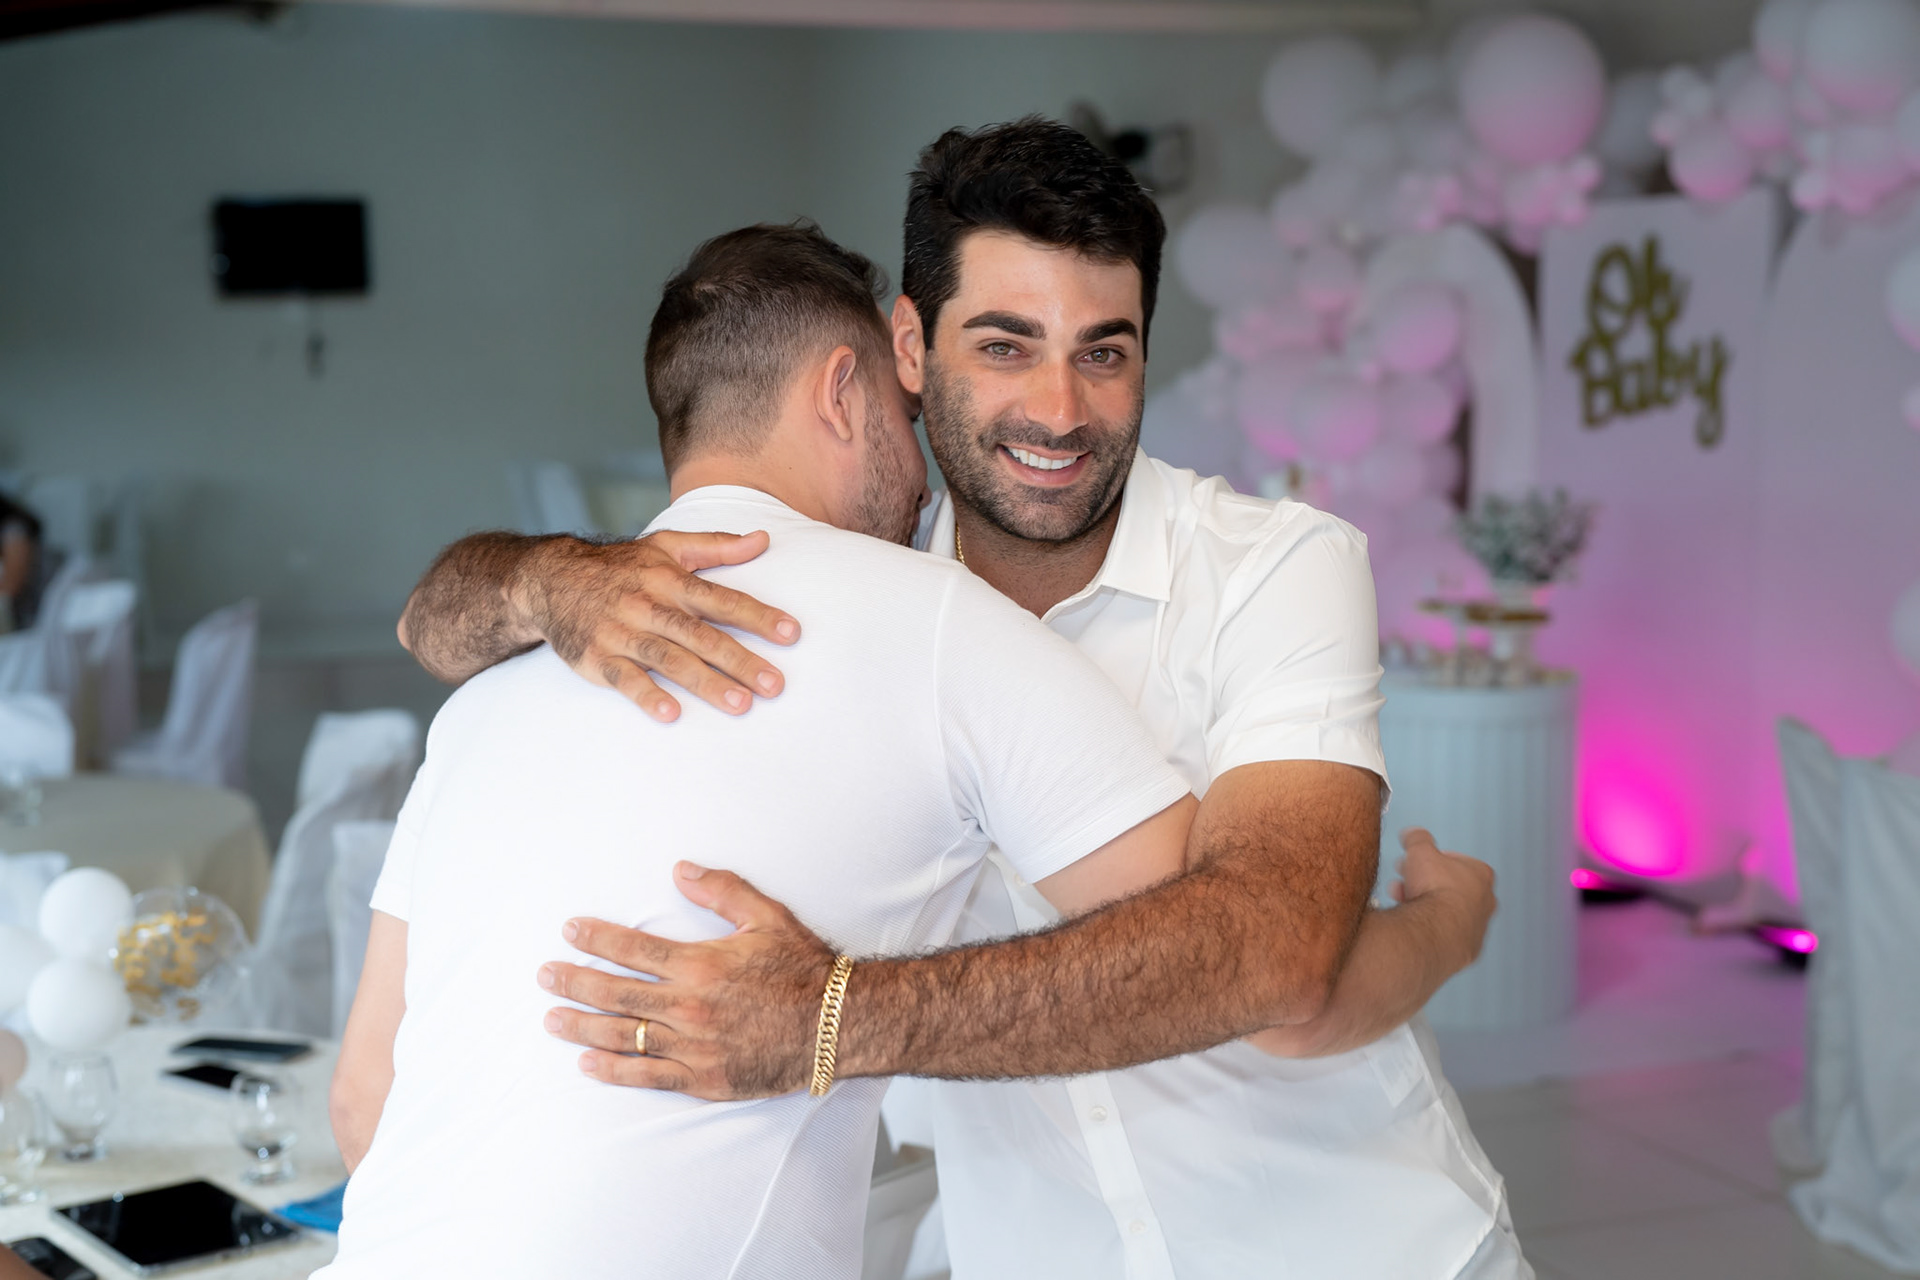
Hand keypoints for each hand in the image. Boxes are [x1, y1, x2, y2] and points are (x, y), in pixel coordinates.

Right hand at [517, 531, 800, 722]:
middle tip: (775, 685)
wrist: (550, 579)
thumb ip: (716, 545)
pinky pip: (624, 679)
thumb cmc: (620, 567)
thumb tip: (763, 539)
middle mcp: (648, 605)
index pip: (721, 599)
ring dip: (705, 682)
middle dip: (740, 660)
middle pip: (701, 634)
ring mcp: (621, 633)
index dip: (757, 616)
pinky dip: (646, 695)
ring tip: (740, 704)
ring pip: (669, 658)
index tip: (791, 633)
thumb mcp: (665, 546)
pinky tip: (671, 713)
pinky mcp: (597, 659)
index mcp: (669, 579)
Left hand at [538, 862, 836, 1098]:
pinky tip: (586, 1063)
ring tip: (551, 1018)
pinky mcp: (704, 1078)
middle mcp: (689, 1007)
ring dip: (582, 1026)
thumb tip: (679, 870)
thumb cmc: (804, 968)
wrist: (838, 1024)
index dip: (596, 938)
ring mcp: (694, 1046)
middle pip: (615, 993)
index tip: (570, 931)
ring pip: (624, 1036)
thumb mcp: (768, 916)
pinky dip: (614, 1070)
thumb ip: (722, 891)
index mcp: (700, 964)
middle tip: (544, 975)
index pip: (632, 949)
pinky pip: (648, 1076)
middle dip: (574, 982)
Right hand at [1390, 827, 1495, 972]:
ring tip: (1400, 903)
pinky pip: (1444, 935)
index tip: (1415, 862)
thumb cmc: (1435, 889)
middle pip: (1450, 888)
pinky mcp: (1466, 952)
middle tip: (1402, 881)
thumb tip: (1412, 833)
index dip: (1432, 860)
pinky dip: (1429, 929)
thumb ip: (1417, 838)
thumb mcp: (1420, 851)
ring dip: (1425, 905)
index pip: (1457, 861)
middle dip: (1424, 882)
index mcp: (1482, 875)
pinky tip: (1411, 926)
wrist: (1436, 933)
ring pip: (1446, 912)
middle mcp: (1486, 903)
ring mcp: (1477, 930)